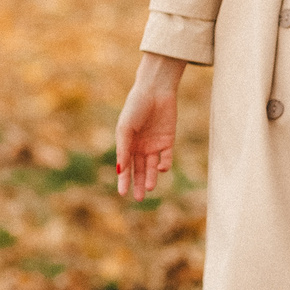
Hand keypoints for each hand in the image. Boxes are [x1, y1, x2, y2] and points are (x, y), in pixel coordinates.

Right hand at [116, 53, 184, 199]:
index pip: (125, 166)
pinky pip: (166, 158)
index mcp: (127, 143)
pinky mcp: (168, 141)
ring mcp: (155, 144)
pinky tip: (160, 168)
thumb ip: (123, 149)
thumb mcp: (125, 129)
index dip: (124, 180)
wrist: (155, 90)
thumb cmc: (135, 107)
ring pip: (153, 167)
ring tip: (149, 187)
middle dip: (138, 184)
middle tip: (138, 199)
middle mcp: (140, 146)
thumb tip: (120, 170)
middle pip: (139, 170)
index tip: (122, 194)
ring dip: (151, 177)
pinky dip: (164, 165)